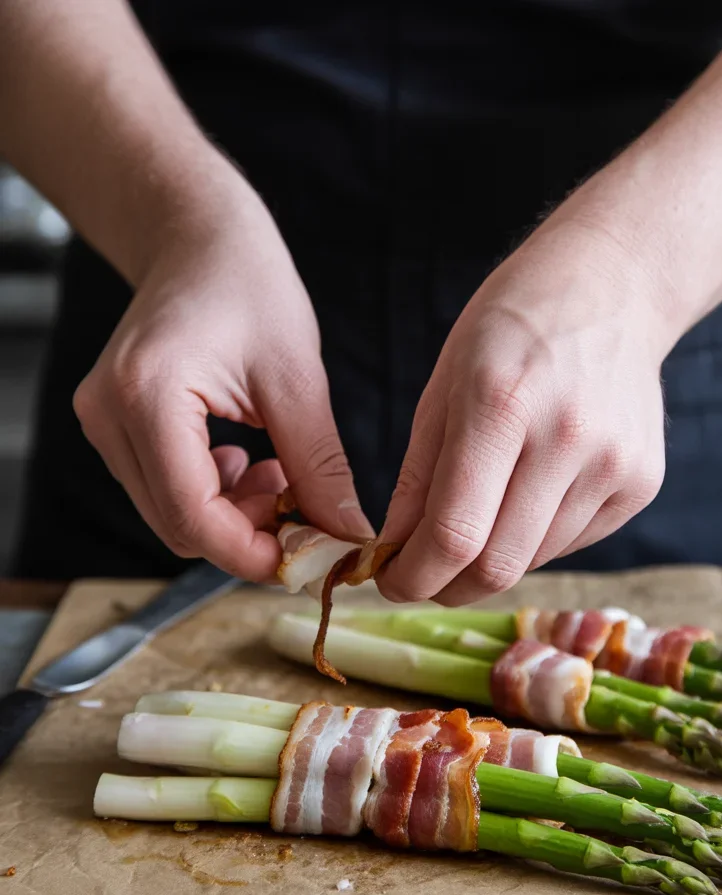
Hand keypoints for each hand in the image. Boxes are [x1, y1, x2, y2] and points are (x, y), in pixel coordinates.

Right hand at [73, 189, 372, 580]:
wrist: (196, 237)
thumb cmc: (249, 286)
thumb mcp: (298, 379)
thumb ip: (319, 467)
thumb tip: (346, 536)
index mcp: (148, 396)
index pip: (192, 515)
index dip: (251, 552)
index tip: (308, 558)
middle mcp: (108, 415)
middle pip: (178, 525)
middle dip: (248, 535)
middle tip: (305, 510)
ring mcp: (103, 422)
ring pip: (171, 515)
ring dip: (233, 517)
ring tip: (281, 477)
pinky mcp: (113, 425)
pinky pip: (164, 489)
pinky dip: (213, 495)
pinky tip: (250, 463)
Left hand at [376, 216, 670, 604]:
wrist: (614, 287)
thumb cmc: (512, 329)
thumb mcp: (444, 386)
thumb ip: (418, 478)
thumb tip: (394, 553)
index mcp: (501, 405)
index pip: (455, 535)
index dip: (413, 577)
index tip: (391, 581)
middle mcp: (567, 439)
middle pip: (498, 566)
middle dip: (447, 588)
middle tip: (422, 578)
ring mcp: (614, 465)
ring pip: (534, 560)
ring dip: (490, 561)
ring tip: (475, 523)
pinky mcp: (643, 483)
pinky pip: (572, 542)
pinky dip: (534, 540)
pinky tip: (527, 497)